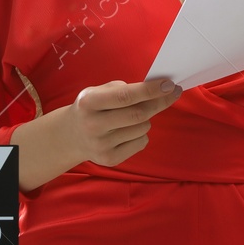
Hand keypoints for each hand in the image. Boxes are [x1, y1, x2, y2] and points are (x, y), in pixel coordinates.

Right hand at [13, 77, 182, 189]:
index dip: (150, 91)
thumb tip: (157, 89)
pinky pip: (141, 142)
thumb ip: (124, 89)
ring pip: (143, 128)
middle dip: (159, 102)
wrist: (72, 136)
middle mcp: (93, 125)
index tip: (169, 85)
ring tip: (132, 117)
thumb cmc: (92, 108)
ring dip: (146, 119)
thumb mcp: (99, 91)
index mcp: (89, 102)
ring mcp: (101, 145)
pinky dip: (142, 133)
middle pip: (138, 115)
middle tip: (172, 93)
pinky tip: (128, 131)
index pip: (125, 96)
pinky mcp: (109, 159)